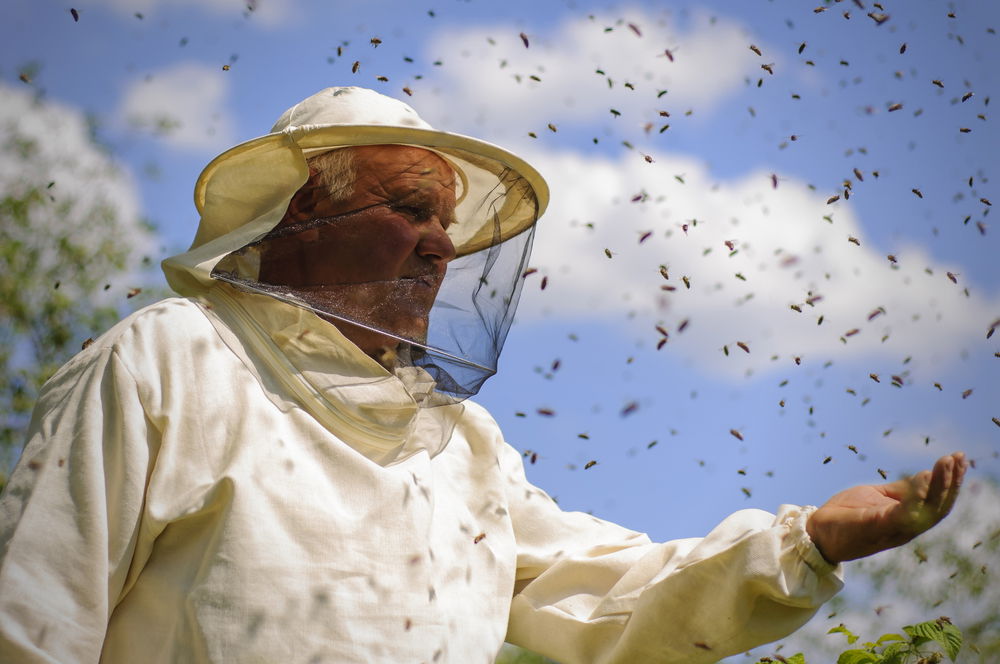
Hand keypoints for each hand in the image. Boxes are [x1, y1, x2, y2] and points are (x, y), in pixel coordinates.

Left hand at [805, 452, 966, 563]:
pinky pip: (903, 514)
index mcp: (905, 520)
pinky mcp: (875, 527)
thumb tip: (927, 475)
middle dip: (951, 482)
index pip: (937, 503)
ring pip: (927, 511)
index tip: (959, 459)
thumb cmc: (846, 515)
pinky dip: (917, 497)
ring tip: (947, 463)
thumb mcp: (877, 496)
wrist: (816, 532)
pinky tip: (925, 477)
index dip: (950, 482)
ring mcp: (892, 530)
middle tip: (960, 457)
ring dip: (940, 486)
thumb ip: (902, 490)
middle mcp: (904, 528)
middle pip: (938, 507)